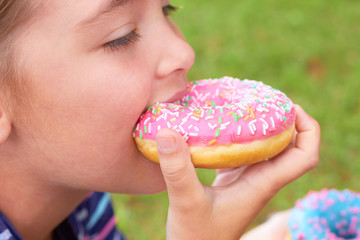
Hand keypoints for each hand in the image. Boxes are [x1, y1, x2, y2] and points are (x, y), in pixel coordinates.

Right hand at [156, 105, 319, 239]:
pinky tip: (222, 125)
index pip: (304, 157)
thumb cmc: (195, 236)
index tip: (290, 107)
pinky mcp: (233, 179)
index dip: (307, 130)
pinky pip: (246, 152)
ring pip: (268, 147)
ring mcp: (247, 179)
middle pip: (291, 146)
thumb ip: (177, 169)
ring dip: (264, 125)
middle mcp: (261, 179)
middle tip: (264, 98)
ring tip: (245, 104)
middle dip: (285, 119)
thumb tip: (168, 131)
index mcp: (262, 184)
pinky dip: (242, 135)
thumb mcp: (185, 202)